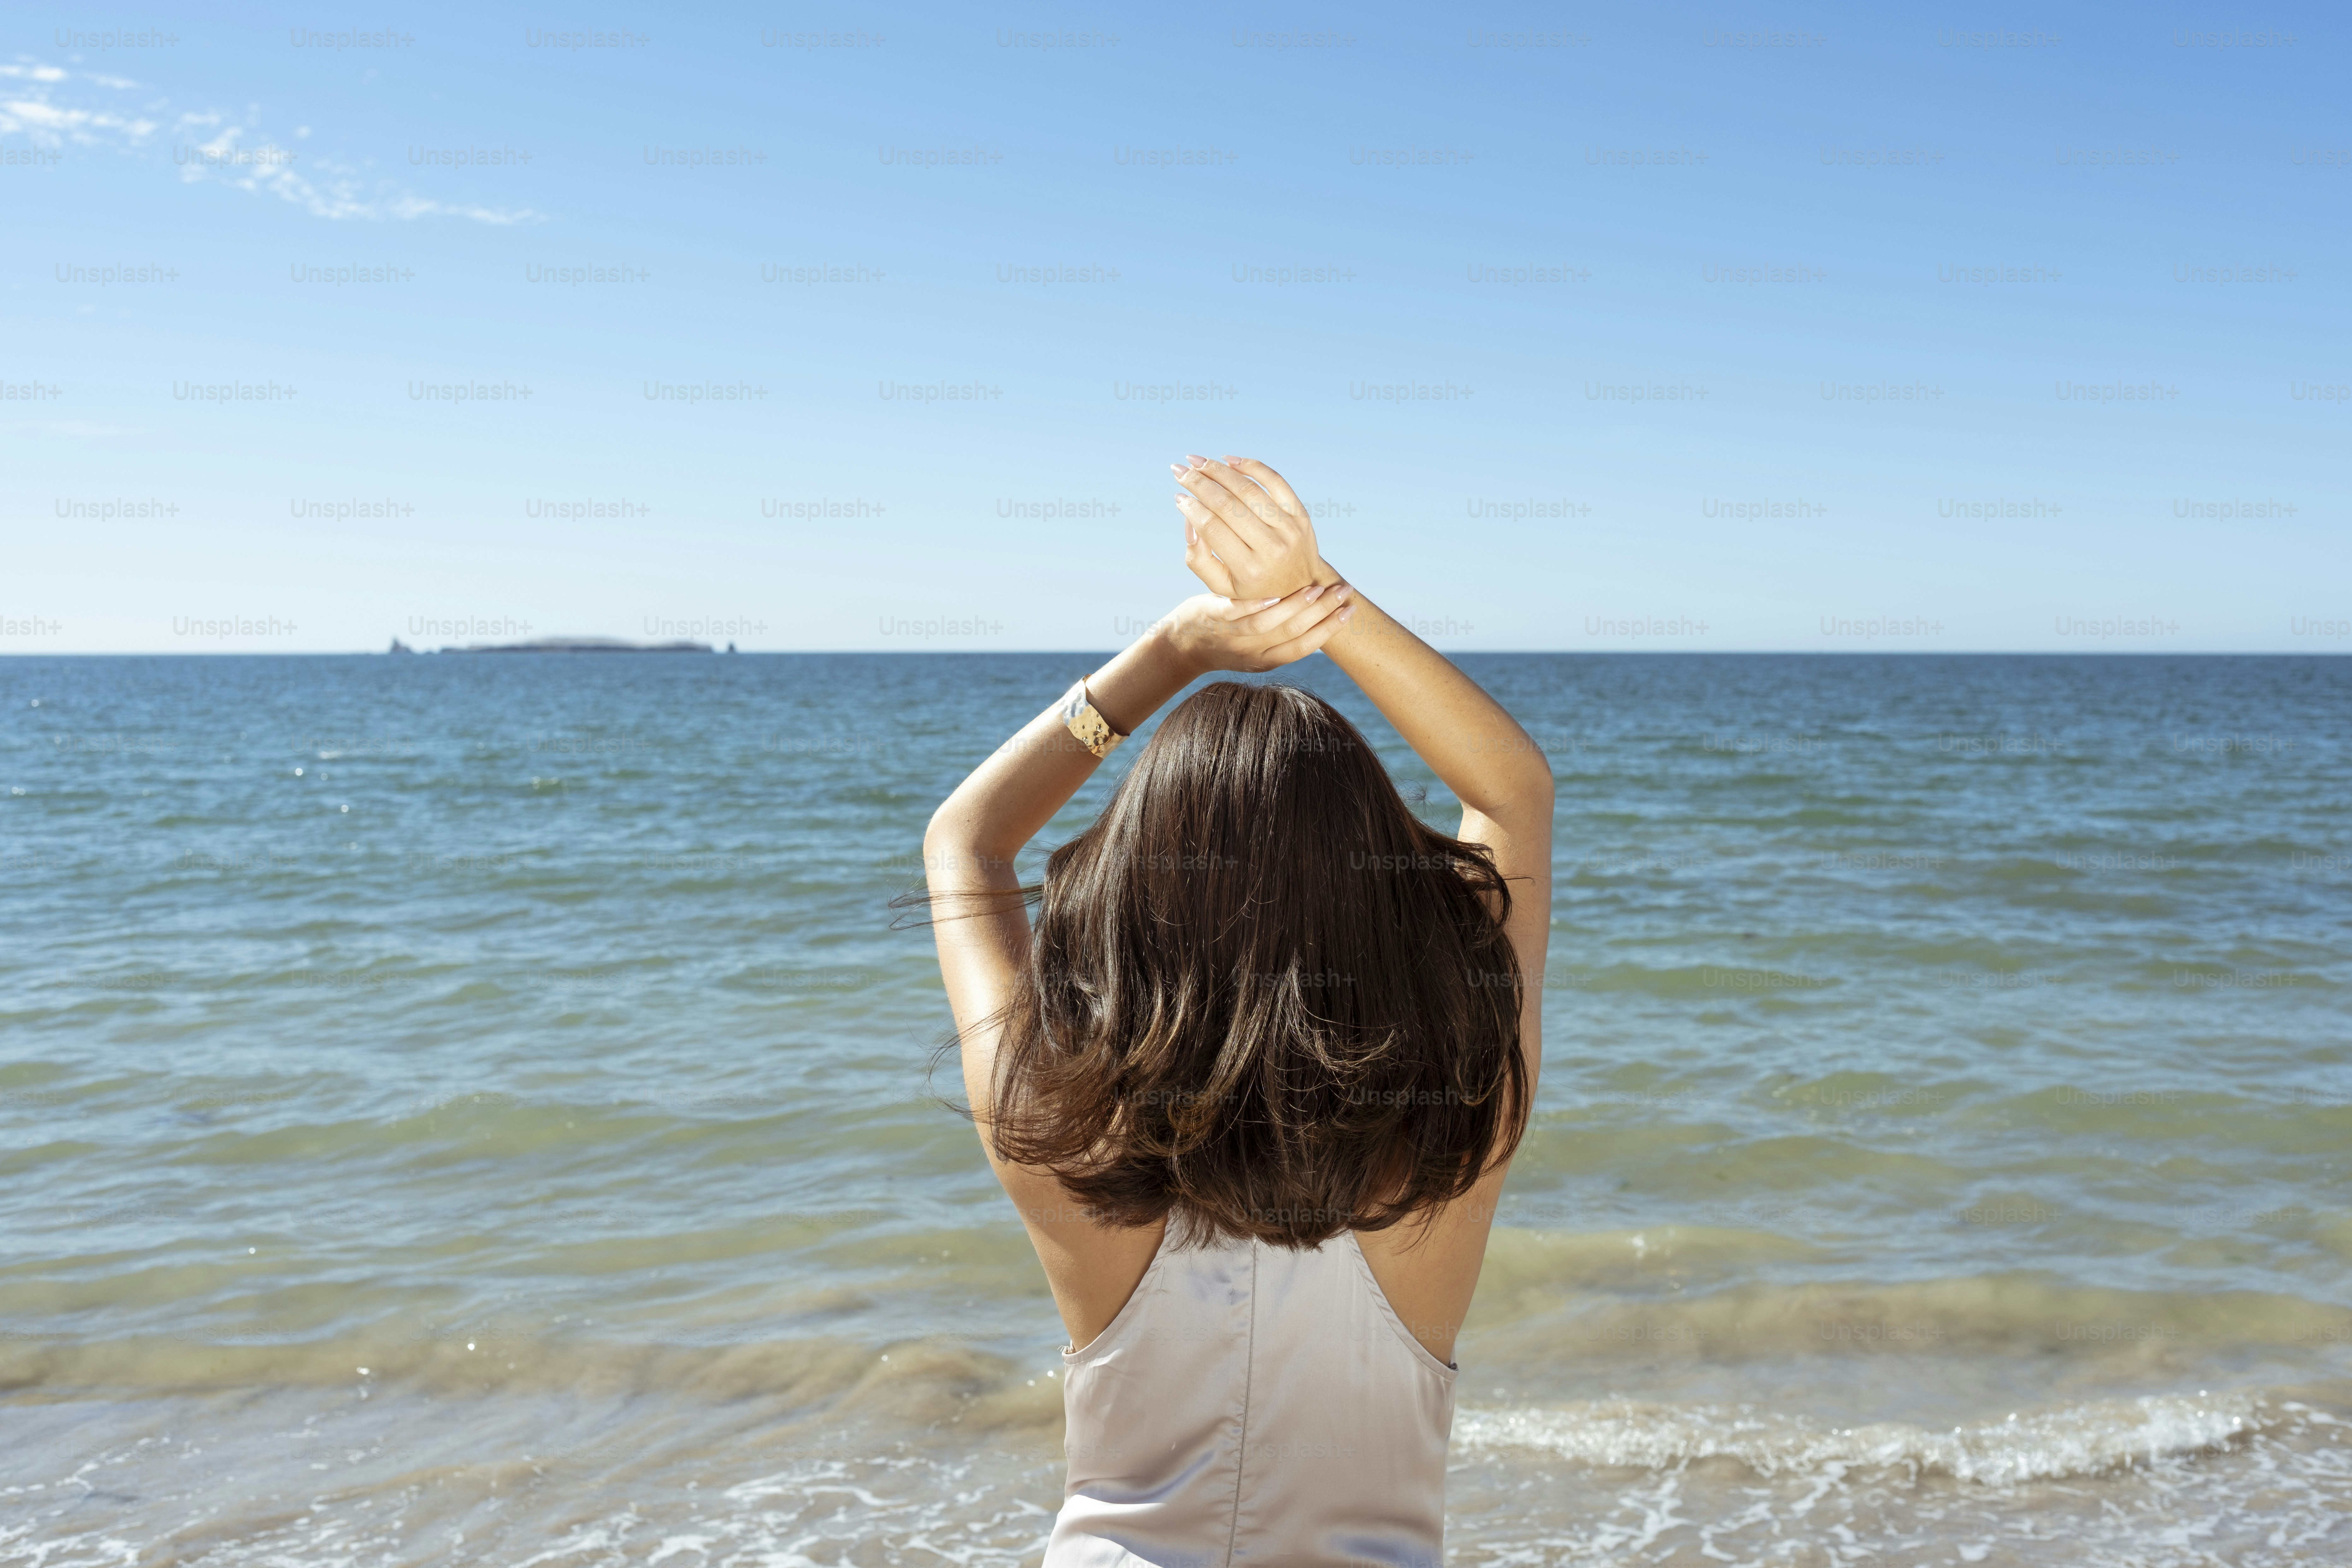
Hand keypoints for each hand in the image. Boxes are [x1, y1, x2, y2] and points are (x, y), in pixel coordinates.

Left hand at [1158, 586, 1352, 676]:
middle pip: (1295, 635)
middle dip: (1324, 614)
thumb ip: (1282, 633)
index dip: (1330, 630)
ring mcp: (1234, 637)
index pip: (1306, 647)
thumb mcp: (1257, 645)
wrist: (1181, 647)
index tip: (1351, 612)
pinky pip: (1239, 615)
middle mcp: (1254, 653)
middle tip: (1344, 592)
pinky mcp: (1215, 620)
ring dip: (1296, 608)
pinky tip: (1274, 595)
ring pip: (1270, 626)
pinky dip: (1258, 606)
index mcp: (1268, 659)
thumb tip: (1316, 613)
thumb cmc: (1225, 640)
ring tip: (1316, 590)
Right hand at [1172, 455, 1326, 600]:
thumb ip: (1198, 559)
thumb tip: (1189, 521)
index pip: (1213, 528)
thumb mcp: (1222, 585)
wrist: (1301, 587)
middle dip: (1198, 483)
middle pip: (1227, 505)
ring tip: (1197, 461)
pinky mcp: (1300, 514)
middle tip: (1178, 470)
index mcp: (1249, 570)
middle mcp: (1272, 549)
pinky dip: (1251, 466)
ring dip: (1219, 470)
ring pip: (1248, 490)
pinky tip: (1228, 460)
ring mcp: (1289, 529)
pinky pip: (1275, 481)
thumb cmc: (1253, 585)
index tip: (1177, 496)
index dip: (1191, 508)